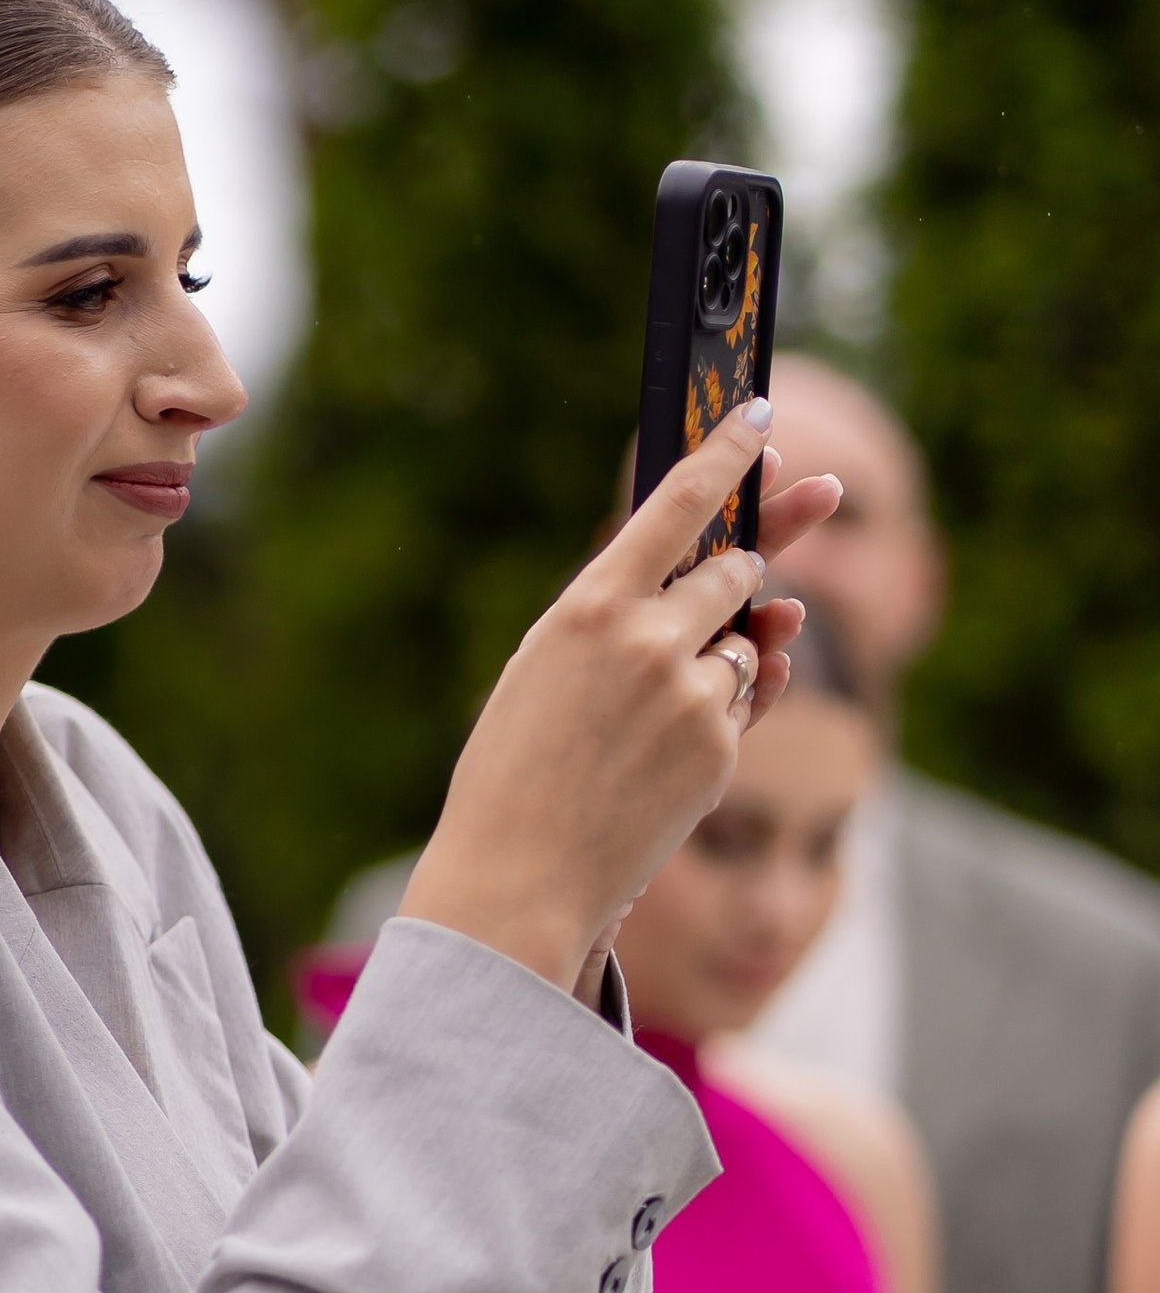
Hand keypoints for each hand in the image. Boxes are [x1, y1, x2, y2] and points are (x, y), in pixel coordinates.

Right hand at [400, 404, 841, 997]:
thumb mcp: (551, 667)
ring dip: (721, 663)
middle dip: (743, 574)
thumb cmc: (519, 766)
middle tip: (737, 575)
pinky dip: (719, 719)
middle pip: (738, 570)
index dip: (726, 456)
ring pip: (748, 646)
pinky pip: (744, 707)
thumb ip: (639, 622)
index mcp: (588, 606)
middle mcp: (647, 638)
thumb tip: (773, 612)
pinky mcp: (720, 748)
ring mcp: (691, 694)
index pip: (677, 505)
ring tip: (648, 716)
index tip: (762, 418)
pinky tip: (660, 758)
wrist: (518, 875)